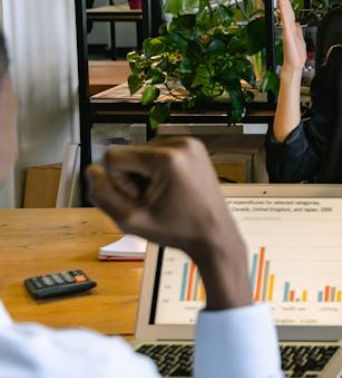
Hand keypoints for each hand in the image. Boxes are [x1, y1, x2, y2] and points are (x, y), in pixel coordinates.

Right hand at [89, 138, 241, 258]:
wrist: (214, 234)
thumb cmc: (179, 230)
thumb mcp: (130, 221)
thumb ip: (102, 195)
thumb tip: (92, 171)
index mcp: (167, 158)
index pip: (113, 156)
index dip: (118, 182)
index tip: (139, 199)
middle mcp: (181, 144)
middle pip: (128, 153)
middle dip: (131, 178)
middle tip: (152, 200)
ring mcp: (190, 144)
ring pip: (140, 153)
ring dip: (143, 175)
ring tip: (162, 195)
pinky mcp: (193, 148)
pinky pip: (157, 154)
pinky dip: (156, 171)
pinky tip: (169, 189)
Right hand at [276, 0, 305, 78]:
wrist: (294, 64)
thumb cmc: (296, 55)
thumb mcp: (300, 39)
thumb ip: (298, 31)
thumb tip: (297, 24)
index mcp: (292, 29)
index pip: (289, 13)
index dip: (287, 3)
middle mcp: (289, 28)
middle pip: (286, 11)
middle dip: (283, 0)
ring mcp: (288, 31)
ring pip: (286, 14)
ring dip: (283, 4)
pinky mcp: (288, 35)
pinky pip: (286, 22)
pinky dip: (284, 14)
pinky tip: (283, 8)